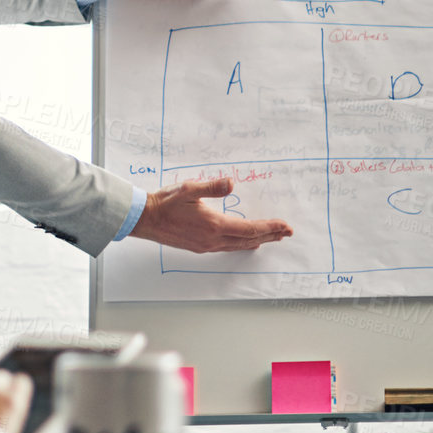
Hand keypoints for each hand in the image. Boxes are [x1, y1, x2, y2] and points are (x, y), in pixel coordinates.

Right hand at [129, 177, 292, 252]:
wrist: (145, 219)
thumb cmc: (165, 203)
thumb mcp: (189, 189)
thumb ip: (212, 187)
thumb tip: (231, 184)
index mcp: (214, 225)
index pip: (249, 228)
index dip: (270, 227)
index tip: (285, 226)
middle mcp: (213, 240)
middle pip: (248, 240)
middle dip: (270, 235)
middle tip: (287, 233)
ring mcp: (206, 246)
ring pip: (238, 246)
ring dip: (258, 241)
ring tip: (272, 238)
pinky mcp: (199, 247)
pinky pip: (227, 248)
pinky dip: (242, 245)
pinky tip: (245, 243)